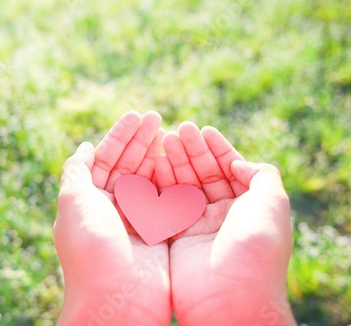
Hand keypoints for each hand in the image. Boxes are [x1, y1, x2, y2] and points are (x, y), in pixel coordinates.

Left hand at [54, 111, 170, 325]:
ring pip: (147, 180)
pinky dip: (171, 180)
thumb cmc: (92, 246)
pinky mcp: (157, 233)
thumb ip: (76, 170)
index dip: (119, 136)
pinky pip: (165, 199)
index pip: (103, 159)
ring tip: (170, 132)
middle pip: (126, 165)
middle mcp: (110, 208)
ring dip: (157, 155)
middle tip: (156, 117)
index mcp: (87, 200)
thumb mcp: (73, 201)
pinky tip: (178, 161)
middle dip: (140, 141)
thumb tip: (83, 147)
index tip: (137, 116)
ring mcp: (134, 221)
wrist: (117, 298)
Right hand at [155, 122, 296, 325]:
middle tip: (178, 130)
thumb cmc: (254, 247)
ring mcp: (199, 227)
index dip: (217, 148)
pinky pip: (167, 205)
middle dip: (192, 151)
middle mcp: (224, 215)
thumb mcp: (272, 202)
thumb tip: (238, 163)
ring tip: (164, 140)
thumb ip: (261, 174)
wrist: (230, 298)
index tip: (203, 129)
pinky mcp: (177, 238)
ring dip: (175, 163)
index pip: (231, 169)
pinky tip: (154, 165)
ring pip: (184, 187)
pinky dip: (161, 185)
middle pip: (205, 174)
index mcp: (248, 207)